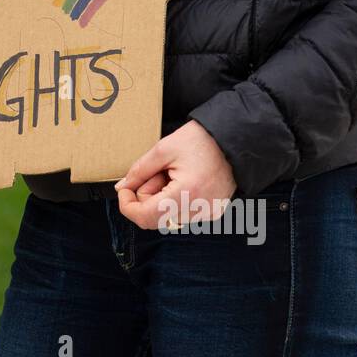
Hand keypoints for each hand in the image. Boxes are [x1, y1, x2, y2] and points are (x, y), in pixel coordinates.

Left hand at [115, 121, 235, 229]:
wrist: (234, 139)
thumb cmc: (202, 140)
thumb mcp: (163, 149)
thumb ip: (139, 171)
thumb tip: (122, 187)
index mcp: (187, 194)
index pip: (146, 217)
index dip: (128, 206)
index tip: (125, 190)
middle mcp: (199, 210)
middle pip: (155, 217)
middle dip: (148, 196)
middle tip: (159, 171)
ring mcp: (208, 213)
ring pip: (168, 216)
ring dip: (163, 198)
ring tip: (175, 174)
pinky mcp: (213, 212)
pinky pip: (183, 212)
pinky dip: (177, 199)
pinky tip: (186, 181)